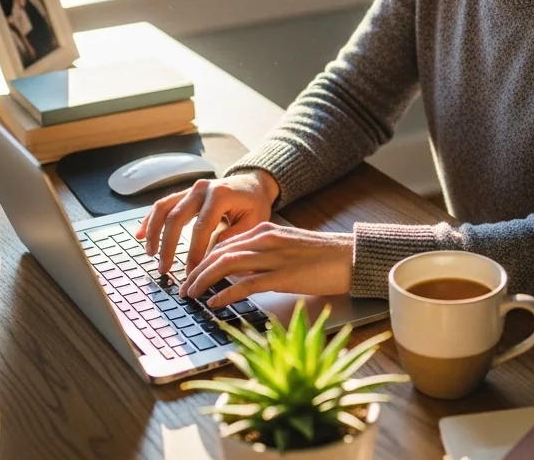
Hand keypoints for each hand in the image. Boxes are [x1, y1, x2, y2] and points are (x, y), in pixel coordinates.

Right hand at [135, 169, 279, 274]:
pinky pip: (162, 205)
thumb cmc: (254, 205)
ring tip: (150, 254)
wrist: (254, 184)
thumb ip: (233, 238)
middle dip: (168, 246)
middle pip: (176, 218)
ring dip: (153, 232)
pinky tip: (140, 235)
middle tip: (164, 269)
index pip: (201, 228)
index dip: (193, 252)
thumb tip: (211, 257)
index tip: (190, 273)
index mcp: (220, 195)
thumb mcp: (254, 222)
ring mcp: (191, 189)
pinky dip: (150, 219)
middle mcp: (202, 189)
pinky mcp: (185, 193)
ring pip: (164, 208)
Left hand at [179, 224, 354, 307]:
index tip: (191, 275)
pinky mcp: (284, 276)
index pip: (224, 243)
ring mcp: (275, 257)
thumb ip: (261, 254)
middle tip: (183, 289)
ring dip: (204, 281)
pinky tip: (215, 303)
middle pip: (219, 253)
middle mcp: (266, 239)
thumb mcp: (286, 247)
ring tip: (191, 296)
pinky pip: (247, 284)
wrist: (350, 257)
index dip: (202, 260)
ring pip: (227, 265)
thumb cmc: (320, 256)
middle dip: (196, 272)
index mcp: (266, 230)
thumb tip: (236, 271)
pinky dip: (226, 293)